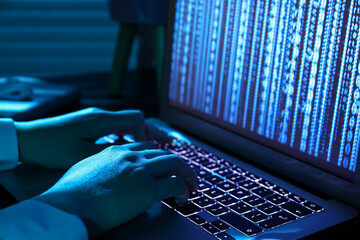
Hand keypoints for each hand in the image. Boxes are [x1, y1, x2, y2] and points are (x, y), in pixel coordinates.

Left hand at [15, 107, 146, 168]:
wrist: (28, 139)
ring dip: (126, 138)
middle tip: (138, 155)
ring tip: (125, 156)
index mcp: (103, 120)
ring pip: (119, 124)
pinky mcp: (85, 122)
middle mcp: (100, 114)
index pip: (137, 118)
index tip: (140, 150)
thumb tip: (133, 153)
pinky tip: (108, 151)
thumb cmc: (54, 148)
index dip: (144, 133)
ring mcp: (92, 117)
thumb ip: (112, 152)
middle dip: (138, 136)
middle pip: (130, 120)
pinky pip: (108, 127)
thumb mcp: (84, 155)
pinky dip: (115, 137)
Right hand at [34, 142, 197, 236]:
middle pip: (164, 153)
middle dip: (177, 163)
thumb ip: (100, 166)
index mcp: (115, 150)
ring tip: (190, 184)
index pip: (145, 147)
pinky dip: (183, 189)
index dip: (157, 156)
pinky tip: (183, 197)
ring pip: (175, 163)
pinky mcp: (147, 189)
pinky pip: (175, 184)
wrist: (67, 206)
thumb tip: (106, 173)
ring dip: (186, 174)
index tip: (163, 165)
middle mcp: (131, 156)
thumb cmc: (69, 193)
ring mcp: (140, 171)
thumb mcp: (83, 168)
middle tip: (184, 174)